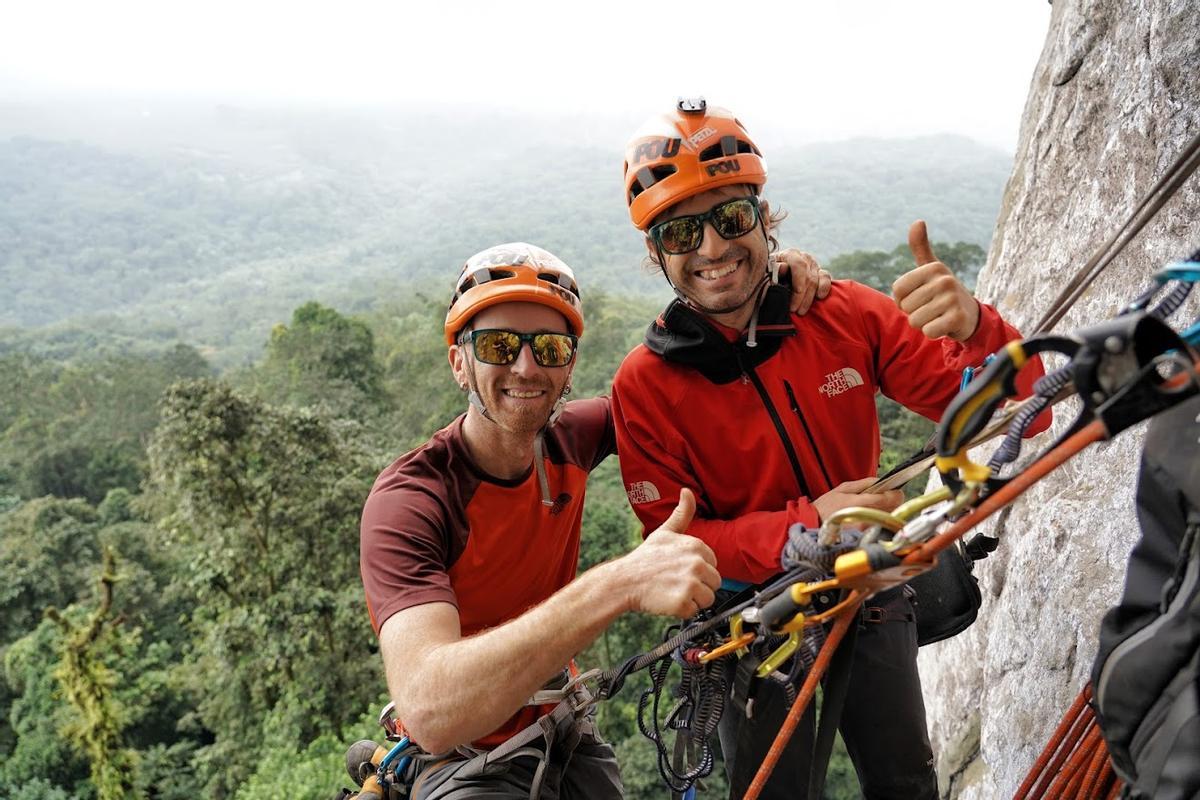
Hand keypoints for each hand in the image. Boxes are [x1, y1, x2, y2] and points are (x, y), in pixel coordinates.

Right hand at [614, 489, 721, 617]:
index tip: (682, 570)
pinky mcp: (683, 602)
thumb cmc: (644, 559)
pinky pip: (695, 611)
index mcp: (696, 546)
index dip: (698, 570)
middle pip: (715, 583)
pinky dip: (683, 610)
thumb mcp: (665, 531)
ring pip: (708, 599)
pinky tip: (669, 600)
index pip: (713, 565)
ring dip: (693, 599)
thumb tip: (687, 492)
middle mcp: (696, 563)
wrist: (624, 580)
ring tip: (674, 591)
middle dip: (698, 586)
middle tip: (677, 582)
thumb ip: (682, 513)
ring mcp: (690, 583)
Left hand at [773, 249, 831, 315]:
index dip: (798, 282)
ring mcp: (813, 264)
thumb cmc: (769, 275)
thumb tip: (783, 267)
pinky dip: (824, 288)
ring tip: (801, 312)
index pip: (799, 265)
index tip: (795, 295)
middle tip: (794, 311)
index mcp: (790, 254)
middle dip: (801, 296)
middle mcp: (804, 257)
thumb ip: (774, 270)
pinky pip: (826, 278)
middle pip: (808, 276)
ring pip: (816, 281)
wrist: (775, 276)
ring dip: (809, 298)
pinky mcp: (820, 272)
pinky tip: (819, 297)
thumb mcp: (767, 272)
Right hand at [811, 477, 902, 522]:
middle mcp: (866, 517)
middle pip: (894, 508)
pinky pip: (880, 526)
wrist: (813, 525)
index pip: (891, 498)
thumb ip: (864, 484)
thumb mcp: (843, 489)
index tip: (894, 490)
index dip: (896, 493)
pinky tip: (868, 517)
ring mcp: (867, 529)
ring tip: (873, 508)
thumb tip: (881, 481)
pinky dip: (879, 520)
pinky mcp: (866, 537)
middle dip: (891, 501)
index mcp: (861, 502)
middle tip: (882, 498)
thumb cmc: (826, 507)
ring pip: (888, 517)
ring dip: (886, 511)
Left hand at [892, 221, 979, 341]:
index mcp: (933, 267)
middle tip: (931, 308)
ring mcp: (952, 299)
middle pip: (906, 307)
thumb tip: (917, 221)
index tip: (919, 297)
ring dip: (923, 323)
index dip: (902, 299)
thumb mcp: (931, 269)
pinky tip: (944, 325)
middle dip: (914, 313)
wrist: (970, 316)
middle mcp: (944, 280)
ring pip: (915, 321)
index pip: (897, 290)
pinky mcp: (958, 318)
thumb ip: (920, 247)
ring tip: (937, 316)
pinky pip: (928, 331)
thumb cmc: (942, 291)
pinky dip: (932, 332)